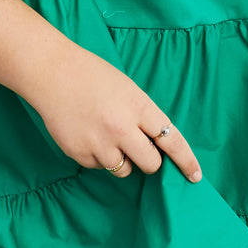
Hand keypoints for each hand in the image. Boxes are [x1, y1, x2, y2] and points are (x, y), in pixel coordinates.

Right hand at [26, 45, 203, 183]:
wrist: (52, 72)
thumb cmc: (93, 76)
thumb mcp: (127, 90)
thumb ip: (143, 116)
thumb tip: (154, 146)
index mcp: (138, 107)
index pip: (171, 139)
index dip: (186, 160)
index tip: (195, 175)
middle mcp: (122, 128)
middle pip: (150, 163)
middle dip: (149, 160)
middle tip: (138, 148)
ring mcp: (100, 143)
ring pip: (124, 170)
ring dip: (121, 159)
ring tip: (105, 134)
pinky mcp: (80, 154)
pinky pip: (99, 167)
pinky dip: (98, 156)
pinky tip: (87, 134)